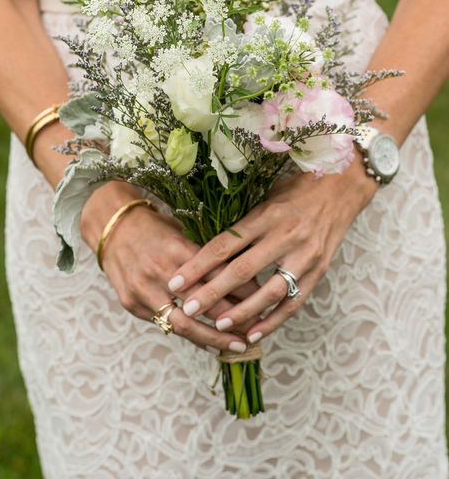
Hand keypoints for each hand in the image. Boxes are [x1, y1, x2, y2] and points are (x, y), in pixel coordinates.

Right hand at [80, 183, 260, 354]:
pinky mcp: (132, 305)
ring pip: (184, 324)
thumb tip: (245, 273)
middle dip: (234, 319)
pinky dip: (190, 336)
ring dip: (214, 338)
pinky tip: (210, 343)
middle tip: (258, 328)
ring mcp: (143, 291)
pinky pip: (166, 326)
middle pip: (204, 303)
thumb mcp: (183, 232)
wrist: (112, 228)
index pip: (216, 274)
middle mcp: (160, 272)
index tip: (264, 298)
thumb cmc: (155, 228)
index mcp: (177, 249)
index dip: (242, 290)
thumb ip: (207, 255)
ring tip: (238, 346)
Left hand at [167, 156, 377, 343]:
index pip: (226, 244)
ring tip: (219, 325)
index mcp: (266, 215)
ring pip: (269, 291)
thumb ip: (244, 224)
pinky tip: (254, 333)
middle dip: (213, 292)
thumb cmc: (297, 188)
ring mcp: (304, 255)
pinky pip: (294, 301)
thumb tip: (211, 250)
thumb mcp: (266, 197)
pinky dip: (274, 320)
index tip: (177, 279)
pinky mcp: (319, 270)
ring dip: (242, 312)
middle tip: (189, 308)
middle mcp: (284, 236)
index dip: (199, 264)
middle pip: (242, 270)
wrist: (342, 186)